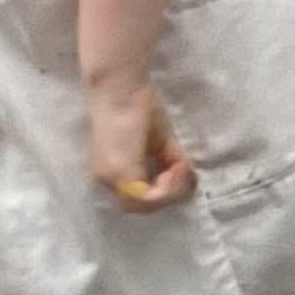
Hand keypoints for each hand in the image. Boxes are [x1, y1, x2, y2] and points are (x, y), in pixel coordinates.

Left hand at [86, 71, 193, 205]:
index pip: (140, 200)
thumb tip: (188, 179)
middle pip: (143, 207)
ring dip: (170, 191)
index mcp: (114, 173)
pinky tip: (175, 168)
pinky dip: (167, 188)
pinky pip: (146, 198)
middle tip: (182, 169)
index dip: (166, 192)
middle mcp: (106, 180)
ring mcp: (110, 178)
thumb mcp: (161, 142)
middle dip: (171, 193)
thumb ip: (170, 163)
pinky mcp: (118, 173)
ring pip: (144, 206)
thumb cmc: (139, 106)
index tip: (181, 168)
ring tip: (179, 167)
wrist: (121, 87)